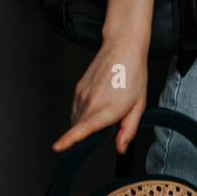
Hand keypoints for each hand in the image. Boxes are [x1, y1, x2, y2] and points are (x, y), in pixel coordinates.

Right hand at [53, 39, 148, 154]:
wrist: (122, 48)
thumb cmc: (133, 74)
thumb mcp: (139, 105)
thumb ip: (128, 129)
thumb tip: (120, 148)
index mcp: (108, 108)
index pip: (84, 128)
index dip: (69, 140)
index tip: (57, 147)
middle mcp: (92, 102)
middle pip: (79, 129)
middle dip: (86, 138)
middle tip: (105, 129)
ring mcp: (82, 95)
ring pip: (76, 120)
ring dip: (85, 125)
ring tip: (105, 110)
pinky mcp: (78, 89)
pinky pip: (75, 109)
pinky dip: (83, 114)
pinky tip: (97, 105)